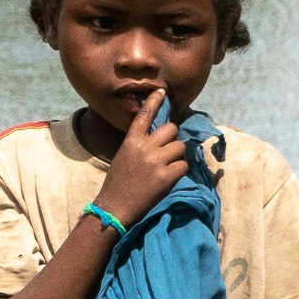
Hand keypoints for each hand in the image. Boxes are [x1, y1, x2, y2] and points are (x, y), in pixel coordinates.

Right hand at [91, 91, 190, 227]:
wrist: (114, 206)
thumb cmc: (118, 182)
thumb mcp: (124, 156)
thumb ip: (139, 144)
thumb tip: (160, 138)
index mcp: (131, 141)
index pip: (144, 115)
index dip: (154, 101)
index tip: (162, 91)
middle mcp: (144, 147)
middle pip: (171, 129)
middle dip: (173, 138)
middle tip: (168, 150)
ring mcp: (156, 162)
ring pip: (180, 147)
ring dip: (177, 156)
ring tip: (167, 166)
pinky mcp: (166, 177)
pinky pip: (183, 165)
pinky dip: (180, 171)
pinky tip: (170, 177)